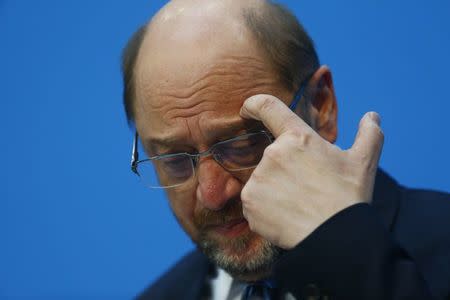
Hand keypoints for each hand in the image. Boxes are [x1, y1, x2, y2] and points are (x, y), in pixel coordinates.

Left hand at [239, 95, 383, 248]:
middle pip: (272, 155)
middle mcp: (273, 154)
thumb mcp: (364, 162)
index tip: (247, 109)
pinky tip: (286, 216)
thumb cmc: (349, 197)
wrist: (335, 238)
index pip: (268, 107)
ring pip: (263, 179)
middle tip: (306, 187)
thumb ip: (369, 134)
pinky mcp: (249, 203)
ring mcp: (258, 179)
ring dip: (276, 188)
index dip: (254, 105)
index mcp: (297, 138)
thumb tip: (373, 116)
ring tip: (298, 204)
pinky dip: (266, 207)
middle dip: (286, 167)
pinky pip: (254, 201)